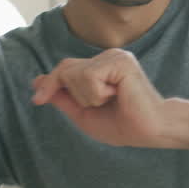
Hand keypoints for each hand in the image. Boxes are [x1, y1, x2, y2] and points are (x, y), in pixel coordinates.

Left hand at [31, 49, 167, 146]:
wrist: (151, 130)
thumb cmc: (123, 125)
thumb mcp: (84, 113)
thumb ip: (63, 97)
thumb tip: (37, 82)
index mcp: (101, 67)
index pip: (65, 68)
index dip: (49, 83)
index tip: (37, 99)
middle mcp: (108, 57)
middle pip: (65, 68)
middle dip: (71, 93)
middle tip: (99, 105)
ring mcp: (115, 57)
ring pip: (75, 74)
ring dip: (88, 97)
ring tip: (111, 100)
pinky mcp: (121, 61)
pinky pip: (89, 76)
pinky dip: (96, 94)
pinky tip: (117, 95)